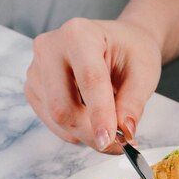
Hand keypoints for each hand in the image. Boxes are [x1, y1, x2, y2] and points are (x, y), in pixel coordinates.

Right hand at [24, 18, 161, 151]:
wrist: (119, 44)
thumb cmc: (131, 52)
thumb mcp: (144, 73)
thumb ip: (133, 103)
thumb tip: (124, 132)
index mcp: (80, 34)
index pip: (89, 80)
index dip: (100, 115)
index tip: (110, 141)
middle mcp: (50, 48)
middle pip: (63, 107)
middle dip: (92, 133)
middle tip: (120, 145)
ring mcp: (37, 69)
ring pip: (57, 119)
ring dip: (86, 134)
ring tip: (112, 127)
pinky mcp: (34, 89)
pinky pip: (52, 123)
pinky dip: (76, 131)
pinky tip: (93, 119)